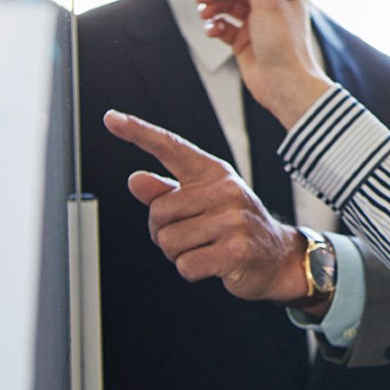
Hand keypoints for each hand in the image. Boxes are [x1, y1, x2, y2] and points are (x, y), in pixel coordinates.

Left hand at [103, 109, 310, 304]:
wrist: (278, 256)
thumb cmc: (235, 227)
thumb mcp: (203, 204)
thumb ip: (167, 192)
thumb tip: (136, 179)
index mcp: (215, 174)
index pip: (171, 148)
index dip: (139, 133)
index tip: (111, 118)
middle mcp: (226, 190)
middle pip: (158, 211)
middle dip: (164, 232)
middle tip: (192, 236)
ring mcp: (233, 220)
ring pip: (168, 241)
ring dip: (178, 254)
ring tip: (205, 248)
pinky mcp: (235, 250)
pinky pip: (185, 264)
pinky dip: (192, 271)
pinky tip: (213, 264)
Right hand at [196, 0, 332, 127]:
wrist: (285, 85)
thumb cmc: (285, 45)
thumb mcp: (267, 2)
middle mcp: (271, 2)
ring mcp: (257, 21)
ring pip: (227, 3)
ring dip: (212, 5)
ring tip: (205, 13)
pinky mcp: (244, 39)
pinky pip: (223, 25)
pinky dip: (214, 25)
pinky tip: (212, 30)